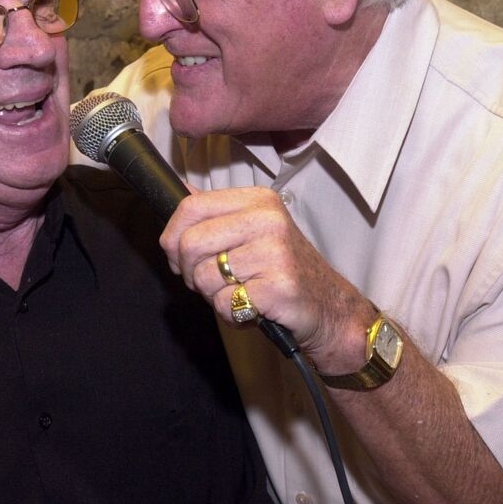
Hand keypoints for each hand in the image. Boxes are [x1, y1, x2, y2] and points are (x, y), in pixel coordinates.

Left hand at [159, 186, 373, 373]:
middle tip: (211, 284)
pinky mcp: (278, 286)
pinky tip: (251, 310)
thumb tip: (181, 188)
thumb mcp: (253, 231)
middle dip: (189, 272)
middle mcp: (267, 219)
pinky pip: (225, 303)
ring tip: (239, 295)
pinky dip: (231, 315)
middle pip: (190, 243)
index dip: (173, 237)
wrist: (329, 308)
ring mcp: (275, 252)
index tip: (180, 257)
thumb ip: (216, 213)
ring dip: (212, 296)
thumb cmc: (283, 271)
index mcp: (258, 200)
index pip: (191, 206)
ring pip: (204, 276)